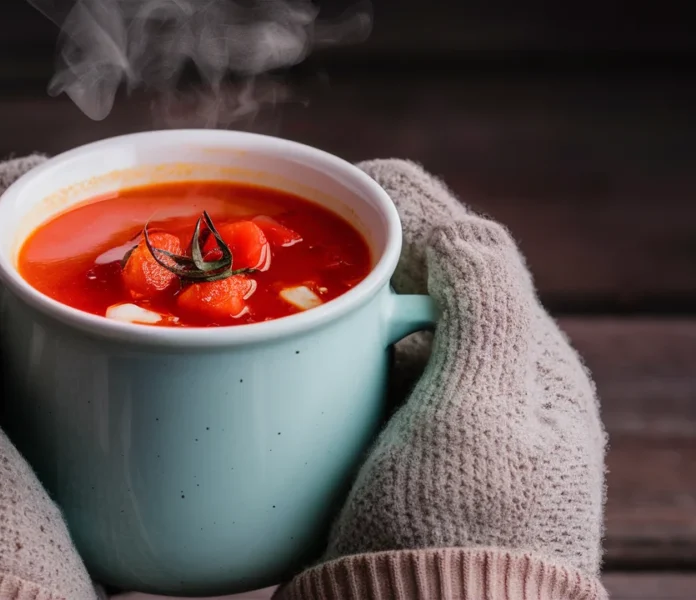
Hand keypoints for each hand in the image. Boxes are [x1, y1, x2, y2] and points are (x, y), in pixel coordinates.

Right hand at [281, 160, 606, 595]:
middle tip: (272, 248)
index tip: (318, 195)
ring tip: (256, 296)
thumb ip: (484, 302)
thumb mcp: (482, 414)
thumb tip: (448, 220)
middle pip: (410, 289)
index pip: (461, 249)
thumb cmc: (454, 543)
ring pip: (369, 337)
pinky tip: (266, 363)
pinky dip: (305, 364)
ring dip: (319, 309)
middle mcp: (478, 389)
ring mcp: (424, 428)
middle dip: (345, 257)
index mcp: (521, 365)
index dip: (392, 209)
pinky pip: (341, 388)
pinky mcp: (377, 461)